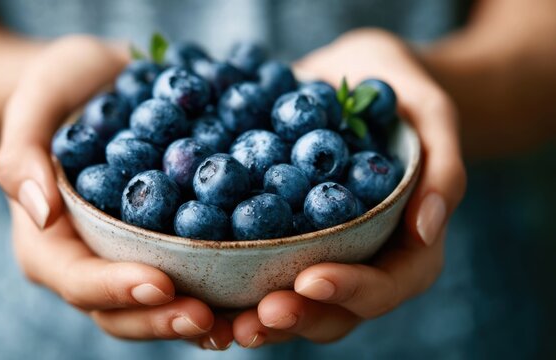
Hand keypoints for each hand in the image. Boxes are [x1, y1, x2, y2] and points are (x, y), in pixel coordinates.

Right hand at [0, 36, 232, 349]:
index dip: (116, 289)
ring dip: (200, 319)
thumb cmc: (62, 87)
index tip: (160, 283)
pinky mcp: (169, 243)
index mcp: (49, 242)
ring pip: (161, 306)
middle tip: (208, 318)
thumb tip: (41, 212)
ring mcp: (132, 257)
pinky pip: (194, 274)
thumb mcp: (35, 100)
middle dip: (163, 319)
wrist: (106, 82)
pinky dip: (224, 290)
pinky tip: (259, 291)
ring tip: (242, 322)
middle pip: (122, 311)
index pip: (77, 280)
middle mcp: (92, 260)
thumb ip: (21, 154)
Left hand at [231, 29, 466, 346]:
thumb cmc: (399, 94)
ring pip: (294, 306)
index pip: (387, 285)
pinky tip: (197, 290)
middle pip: (336, 311)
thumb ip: (443, 168)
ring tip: (221, 322)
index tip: (310, 279)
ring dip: (258, 319)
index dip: (351, 290)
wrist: (354, 78)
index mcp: (408, 247)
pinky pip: (259, 272)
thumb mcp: (432, 113)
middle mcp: (364, 262)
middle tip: (256, 316)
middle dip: (297, 317)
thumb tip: (427, 229)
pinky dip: (232, 288)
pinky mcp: (282, 240)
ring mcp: (320, 256)